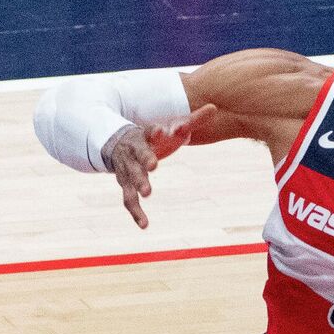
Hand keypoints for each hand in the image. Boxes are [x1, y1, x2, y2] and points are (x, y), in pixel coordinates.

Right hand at [102, 104, 215, 228]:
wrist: (119, 142)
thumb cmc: (153, 137)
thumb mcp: (170, 129)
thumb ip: (192, 121)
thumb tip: (214, 107)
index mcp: (146, 135)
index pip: (151, 131)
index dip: (156, 131)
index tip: (163, 131)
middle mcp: (133, 151)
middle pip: (139, 154)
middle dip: (145, 159)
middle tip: (153, 165)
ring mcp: (127, 168)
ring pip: (130, 177)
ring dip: (138, 184)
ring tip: (147, 194)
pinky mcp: (125, 184)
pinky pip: (128, 199)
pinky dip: (135, 212)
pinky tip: (144, 225)